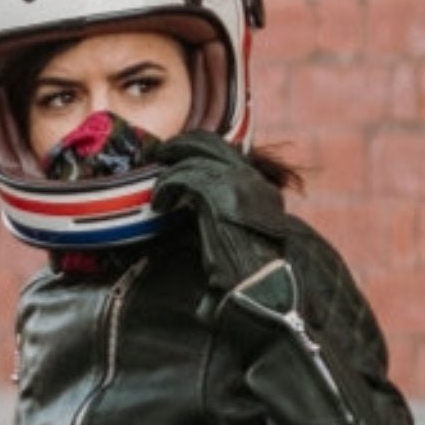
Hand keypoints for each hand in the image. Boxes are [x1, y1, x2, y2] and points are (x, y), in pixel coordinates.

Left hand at [149, 132, 285, 296]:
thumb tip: (187, 216)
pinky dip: (166, 187)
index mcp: (258, 185)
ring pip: (193, 157)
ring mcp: (235, 182)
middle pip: (208, 143)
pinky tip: (159, 205)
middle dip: (179, 146)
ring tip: (156, 187)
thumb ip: (219, 217)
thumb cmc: (254, 272)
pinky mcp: (218, 195)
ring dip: (168, 169)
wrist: (269, 281)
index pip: (225, 151)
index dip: (196, 150)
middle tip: (159, 156)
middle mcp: (250, 177)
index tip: (175, 160)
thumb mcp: (239, 237)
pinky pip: (183, 178)